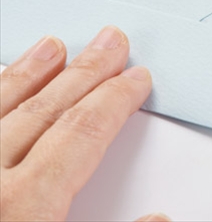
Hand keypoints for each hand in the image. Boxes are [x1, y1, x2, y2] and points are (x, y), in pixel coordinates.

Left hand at [0, 26, 168, 220]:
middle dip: (85, 72)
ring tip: (50, 47)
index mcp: (25, 206)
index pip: (82, 134)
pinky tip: (0, 84)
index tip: (134, 80)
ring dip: (28, 75)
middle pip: (45, 111)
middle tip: (109, 44)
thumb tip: (160, 219)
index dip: (115, 101)